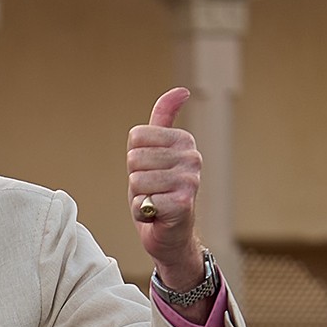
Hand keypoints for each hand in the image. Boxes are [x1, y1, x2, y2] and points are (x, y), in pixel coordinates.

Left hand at [129, 89, 206, 289]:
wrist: (171, 235)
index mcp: (184, 140)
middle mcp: (191, 157)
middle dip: (136, 178)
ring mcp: (190, 179)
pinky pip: (143, 201)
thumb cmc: (159, 192)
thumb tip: (181, 90)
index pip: (136, 136)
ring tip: (155, 201)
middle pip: (134, 157)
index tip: (151, 170)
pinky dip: (144, 212)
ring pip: (137, 180)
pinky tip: (158, 214)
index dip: (135, 158)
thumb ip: (163, 120)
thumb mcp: (156, 152)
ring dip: (139, 196)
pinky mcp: (183, 202)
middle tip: (152, 189)